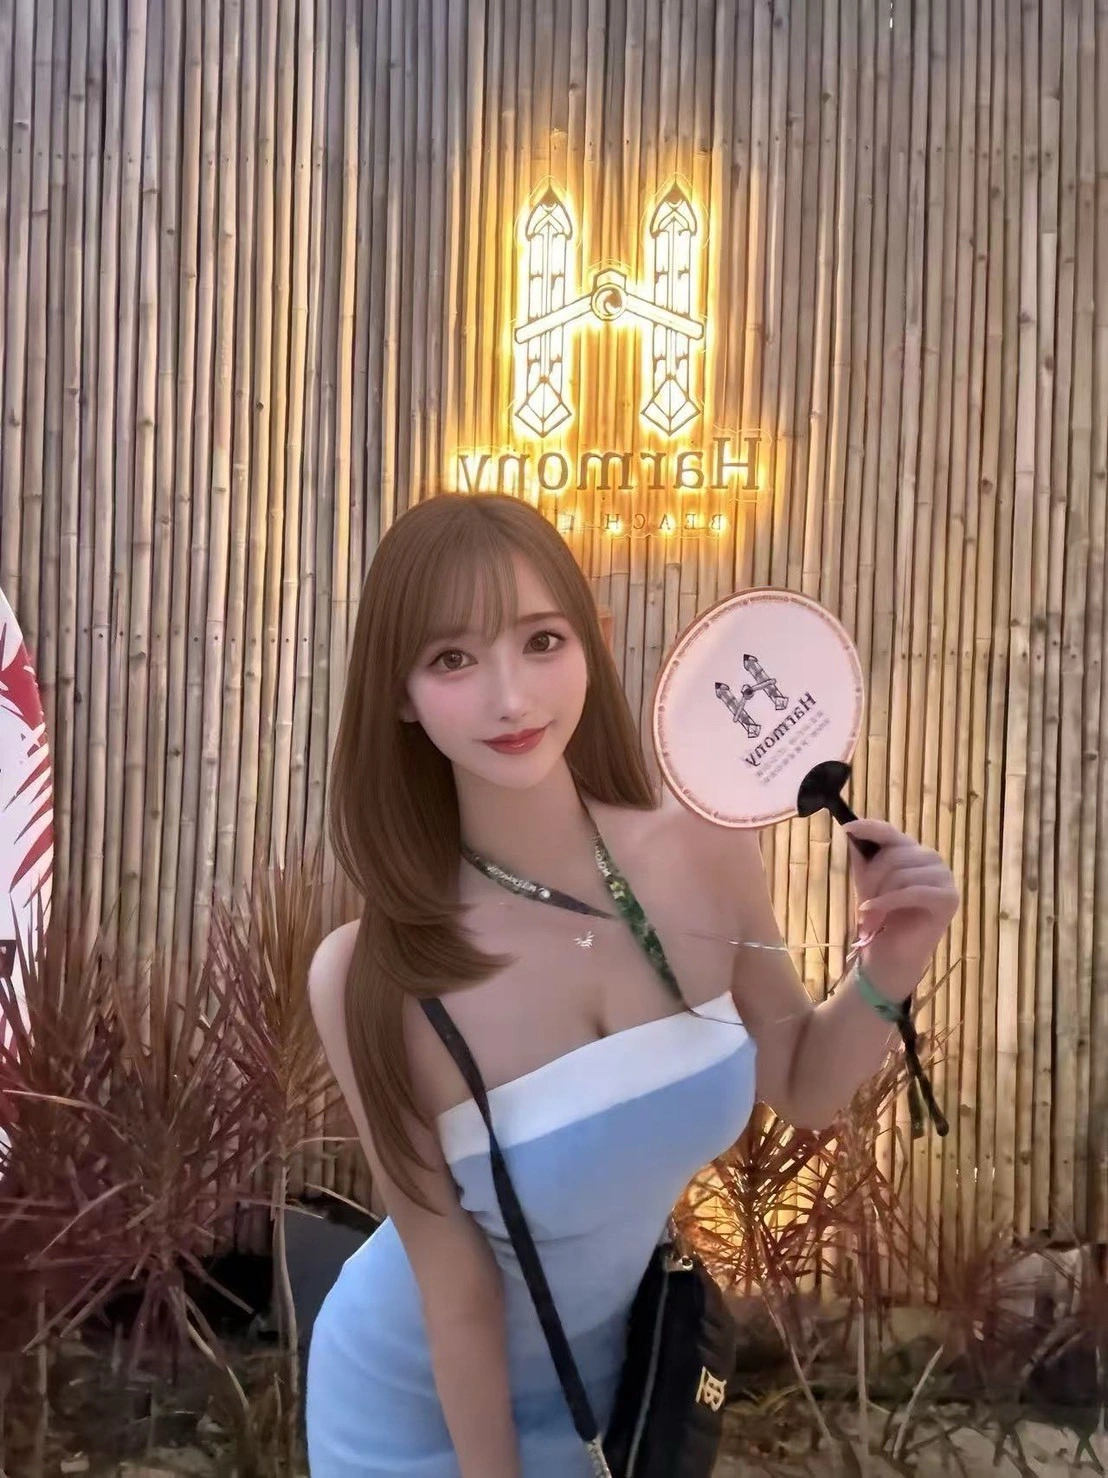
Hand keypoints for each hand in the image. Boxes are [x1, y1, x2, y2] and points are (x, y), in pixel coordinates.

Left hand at [843, 819, 959, 1001]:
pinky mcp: (948, 897)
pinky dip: (888, 902)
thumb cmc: (880, 915)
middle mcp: (931, 858)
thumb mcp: (867, 881)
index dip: (869, 827)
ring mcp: (944, 877)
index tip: (847, 828)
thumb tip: (851, 830)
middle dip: (871, 880)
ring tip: (869, 915)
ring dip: (878, 896)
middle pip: (893, 856)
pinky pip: (911, 891)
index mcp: (912, 851)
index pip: (891, 832)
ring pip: (901, 874)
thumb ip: (863, 856)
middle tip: (861, 903)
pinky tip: (873, 914)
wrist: (891, 952)